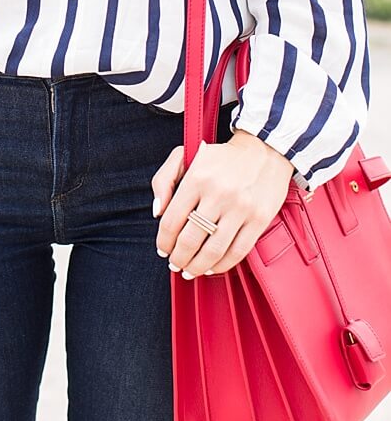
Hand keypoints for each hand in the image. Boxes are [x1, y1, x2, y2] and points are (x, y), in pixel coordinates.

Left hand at [151, 128, 294, 277]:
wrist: (263, 150)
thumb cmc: (220, 157)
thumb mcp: (184, 156)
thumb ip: (163, 180)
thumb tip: (157, 212)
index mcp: (197, 178)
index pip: (171, 220)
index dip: (163, 241)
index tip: (162, 249)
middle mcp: (218, 194)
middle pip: (190, 240)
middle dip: (178, 258)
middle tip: (174, 264)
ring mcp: (241, 208)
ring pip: (213, 250)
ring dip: (197, 266)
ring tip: (189, 270)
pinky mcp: (259, 219)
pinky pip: (238, 251)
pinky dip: (222, 265)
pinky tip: (212, 267)